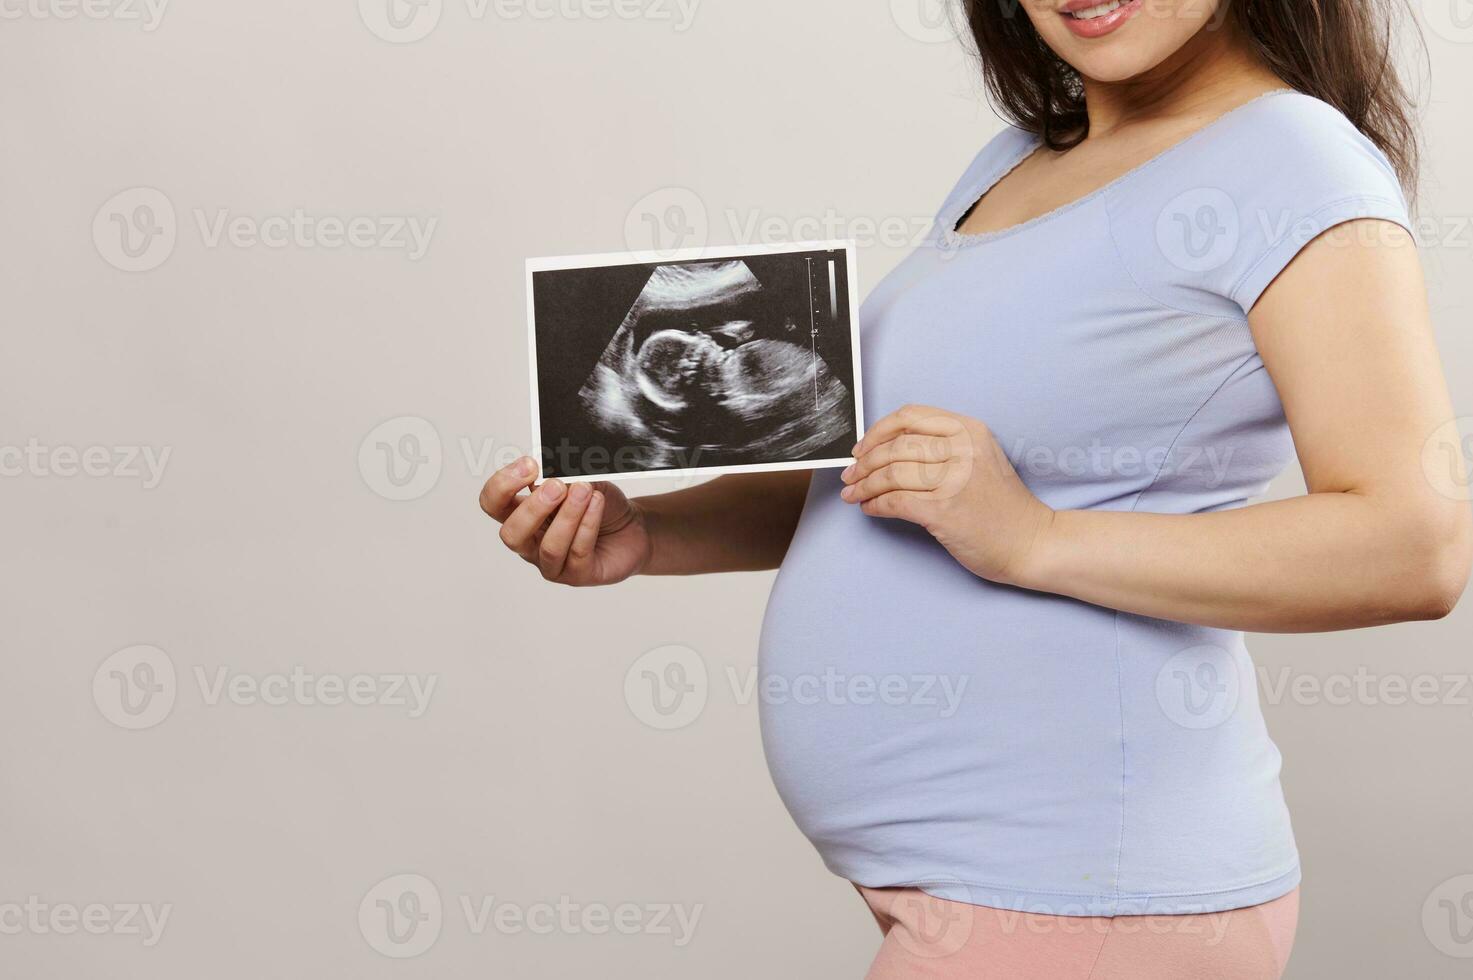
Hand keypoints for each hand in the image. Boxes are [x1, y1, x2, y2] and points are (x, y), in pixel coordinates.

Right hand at [479, 457, 651, 585]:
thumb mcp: (582, 479)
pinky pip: (577, 553)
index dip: (503, 485)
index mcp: (521, 513)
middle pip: (511, 533)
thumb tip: (553, 469)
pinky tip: (597, 503)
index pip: (493, 503)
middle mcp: (531, 542)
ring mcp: (552, 563)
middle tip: (556, 486)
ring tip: (584, 491)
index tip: (530, 465)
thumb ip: (564, 474)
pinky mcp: (577, 575)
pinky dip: (588, 525)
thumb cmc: (600, 503)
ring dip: (567, 516)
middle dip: (532, 508)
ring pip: (549, 547)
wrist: (634, 526)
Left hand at [840, 404, 1053, 585]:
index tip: (862, 448)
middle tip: (850, 475)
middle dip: (864, 463)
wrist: (1031, 541)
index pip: (909, 417)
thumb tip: (885, 450)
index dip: (877, 431)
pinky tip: (870, 509)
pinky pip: (894, 502)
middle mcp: (961, 449)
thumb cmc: (1001, 504)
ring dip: (863, 485)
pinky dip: (875, 505)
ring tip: (853, 494)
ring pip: (890, 474)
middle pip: (894, 446)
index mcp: (968, 429)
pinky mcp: (943, 510)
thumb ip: (941, 447)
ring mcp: (953, 479)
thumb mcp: (979, 457)